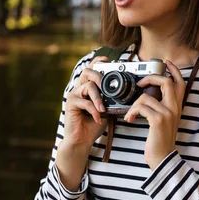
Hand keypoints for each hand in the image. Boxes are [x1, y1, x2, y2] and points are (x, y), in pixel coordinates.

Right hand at [56, 56, 108, 189]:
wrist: (82, 140)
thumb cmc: (94, 125)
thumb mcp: (107, 110)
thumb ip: (111, 100)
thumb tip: (128, 93)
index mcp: (87, 87)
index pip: (91, 68)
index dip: (98, 61)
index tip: (107, 59)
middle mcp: (79, 88)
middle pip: (87, 71)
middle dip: (99, 75)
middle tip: (106, 84)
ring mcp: (73, 95)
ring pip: (88, 86)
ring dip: (99, 98)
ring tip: (104, 109)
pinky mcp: (70, 104)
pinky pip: (85, 102)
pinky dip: (94, 110)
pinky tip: (98, 118)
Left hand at [123, 60, 185, 169]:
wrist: (162, 159)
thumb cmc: (159, 141)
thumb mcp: (164, 122)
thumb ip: (161, 108)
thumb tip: (147, 96)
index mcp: (177, 107)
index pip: (180, 83)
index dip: (174, 70)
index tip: (166, 63)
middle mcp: (175, 108)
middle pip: (166, 81)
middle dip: (151, 78)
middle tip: (140, 82)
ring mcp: (167, 113)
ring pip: (146, 96)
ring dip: (134, 104)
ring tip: (130, 113)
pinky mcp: (158, 120)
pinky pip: (141, 106)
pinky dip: (132, 112)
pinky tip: (129, 119)